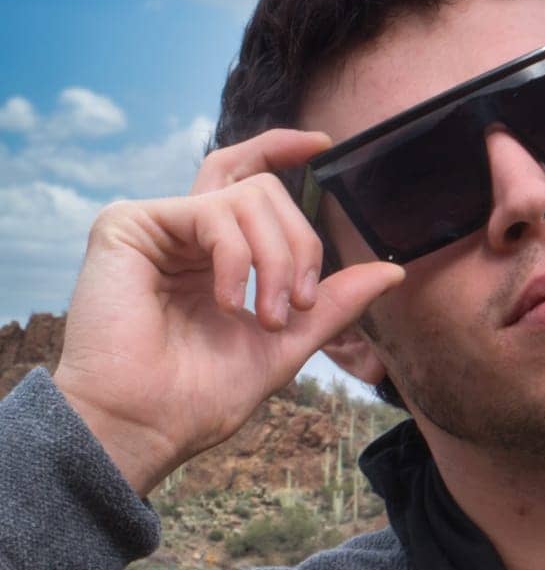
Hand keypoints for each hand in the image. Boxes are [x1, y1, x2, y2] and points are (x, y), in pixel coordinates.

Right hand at [51, 128, 405, 496]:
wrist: (148, 423)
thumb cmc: (203, 393)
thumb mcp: (287, 339)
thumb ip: (334, 302)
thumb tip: (392, 270)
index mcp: (214, 253)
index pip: (247, 179)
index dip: (280, 149)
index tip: (323, 145)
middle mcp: (183, 232)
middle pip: (265, 191)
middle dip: (302, 246)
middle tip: (300, 304)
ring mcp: (155, 225)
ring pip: (250, 196)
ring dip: (278, 259)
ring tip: (267, 315)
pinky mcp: (128, 224)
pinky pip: (215, 212)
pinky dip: (239, 259)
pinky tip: (228, 302)